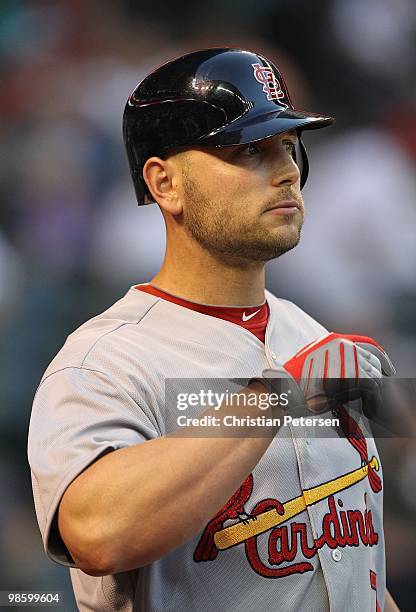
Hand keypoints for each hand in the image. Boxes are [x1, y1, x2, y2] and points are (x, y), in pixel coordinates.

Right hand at [262, 333, 395, 416]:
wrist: (283, 392)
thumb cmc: (295, 384)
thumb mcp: (314, 366)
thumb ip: (333, 363)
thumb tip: (356, 372)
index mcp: (332, 340)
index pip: (366, 345)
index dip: (380, 358)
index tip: (386, 369)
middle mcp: (341, 345)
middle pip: (372, 361)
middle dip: (375, 378)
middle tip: (373, 394)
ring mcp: (345, 357)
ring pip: (373, 374)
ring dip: (374, 391)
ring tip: (369, 405)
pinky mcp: (349, 373)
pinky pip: (371, 386)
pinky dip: (373, 399)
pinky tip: (368, 408)